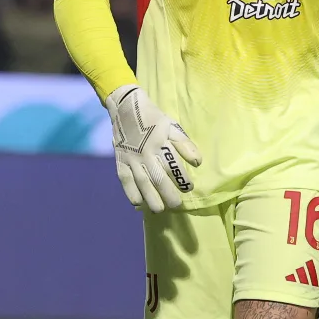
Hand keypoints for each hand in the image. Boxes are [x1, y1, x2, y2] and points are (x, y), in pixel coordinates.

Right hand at [105, 84, 201, 212]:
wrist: (126, 109)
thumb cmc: (154, 120)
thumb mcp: (172, 127)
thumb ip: (185, 144)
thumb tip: (198, 163)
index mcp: (160, 143)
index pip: (173, 165)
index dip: (182, 178)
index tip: (189, 187)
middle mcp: (145, 153)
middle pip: (157, 178)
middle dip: (167, 193)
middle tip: (176, 205)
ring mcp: (131, 158)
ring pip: (141, 182)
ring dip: (150, 198)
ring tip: (159, 209)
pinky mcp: (120, 161)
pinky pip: (125, 180)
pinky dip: (131, 192)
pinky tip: (139, 203)